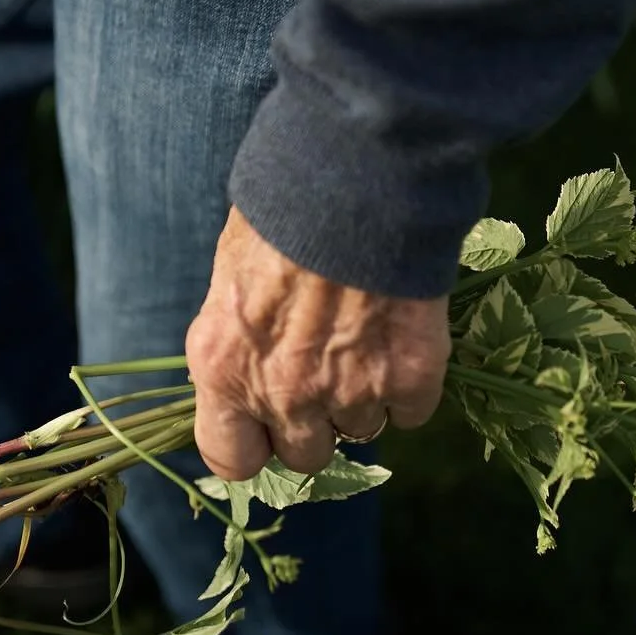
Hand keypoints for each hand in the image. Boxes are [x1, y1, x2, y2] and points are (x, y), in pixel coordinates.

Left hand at [185, 205, 450, 480]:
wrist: (357, 177)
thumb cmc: (285, 203)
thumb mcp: (234, 266)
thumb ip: (242, 325)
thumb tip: (256, 340)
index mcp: (223, 365)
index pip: (229, 458)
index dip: (253, 443)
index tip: (268, 424)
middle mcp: (281, 392)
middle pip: (305, 455)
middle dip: (317, 422)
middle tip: (329, 371)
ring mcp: (348, 391)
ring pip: (361, 432)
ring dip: (365, 398)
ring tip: (370, 339)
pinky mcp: (409, 378)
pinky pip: (412, 412)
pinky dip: (411, 386)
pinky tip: (404, 340)